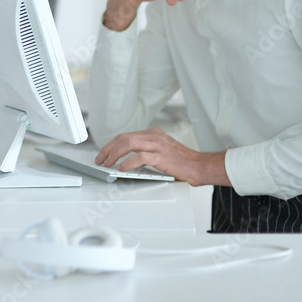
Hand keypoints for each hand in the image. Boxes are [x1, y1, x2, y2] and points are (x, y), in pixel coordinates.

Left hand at [95, 127, 228, 186]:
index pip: (126, 135)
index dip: (112, 145)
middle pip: (123, 138)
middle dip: (108, 149)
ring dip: (114, 154)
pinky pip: (140, 157)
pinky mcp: (161, 156)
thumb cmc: (182, 161)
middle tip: (100, 159)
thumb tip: (126, 158)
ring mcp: (157, 145)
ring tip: (108, 163)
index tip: (104, 153)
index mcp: (153, 134)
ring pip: (128, 143)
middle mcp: (154, 136)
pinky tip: (122, 168)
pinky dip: (128, 162)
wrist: (200, 166)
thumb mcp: (162, 150)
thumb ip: (146, 150)